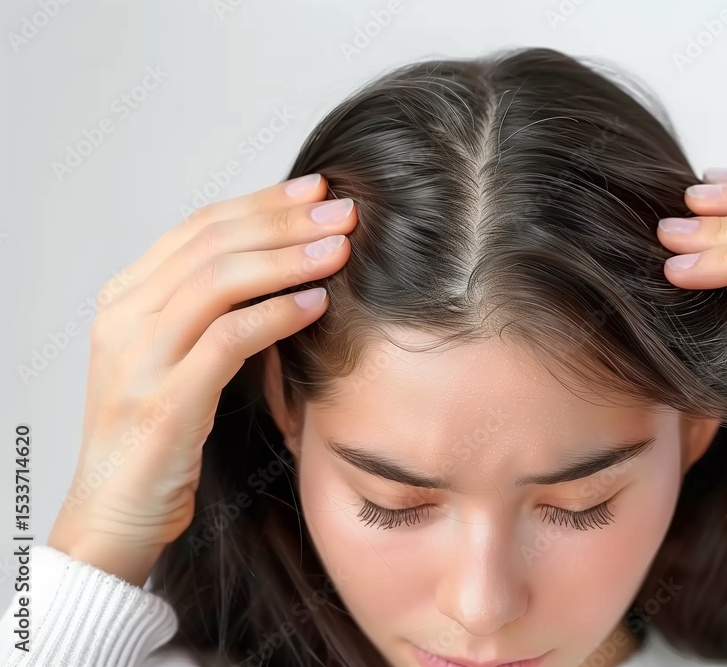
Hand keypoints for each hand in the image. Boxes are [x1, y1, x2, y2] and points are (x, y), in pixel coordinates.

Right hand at [48, 174, 356, 585]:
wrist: (116, 510)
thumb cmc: (159, 433)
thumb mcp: (178, 356)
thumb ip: (212, 309)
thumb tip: (285, 264)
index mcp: (127, 297)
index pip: (200, 227)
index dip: (262, 201)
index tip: (316, 190)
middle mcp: (125, 316)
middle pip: (213, 243)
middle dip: (285, 221)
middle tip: (344, 211)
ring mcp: (139, 357)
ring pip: (219, 281)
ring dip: (288, 260)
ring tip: (340, 250)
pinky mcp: (165, 400)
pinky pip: (229, 339)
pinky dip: (278, 315)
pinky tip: (317, 305)